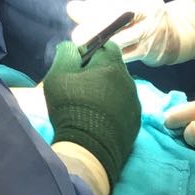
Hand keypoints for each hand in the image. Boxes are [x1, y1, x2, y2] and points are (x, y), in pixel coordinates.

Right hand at [43, 42, 139, 187]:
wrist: (88, 149)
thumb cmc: (71, 106)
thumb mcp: (58, 74)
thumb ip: (66, 53)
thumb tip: (73, 46)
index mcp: (112, 65)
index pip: (107, 45)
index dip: (91, 51)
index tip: (78, 64)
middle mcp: (129, 81)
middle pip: (113, 67)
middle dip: (98, 72)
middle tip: (80, 85)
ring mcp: (135, 104)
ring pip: (119, 88)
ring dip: (106, 91)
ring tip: (89, 105)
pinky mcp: (136, 124)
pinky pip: (124, 108)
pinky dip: (113, 109)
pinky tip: (98, 119)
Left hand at [68, 0, 194, 66]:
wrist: (173, 35)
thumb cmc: (138, 13)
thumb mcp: (122, 0)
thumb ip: (98, 2)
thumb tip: (72, 9)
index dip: (94, 4)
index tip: (75, 12)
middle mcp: (150, 9)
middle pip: (120, 16)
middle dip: (94, 26)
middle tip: (76, 36)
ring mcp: (151, 31)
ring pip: (121, 38)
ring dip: (99, 44)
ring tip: (82, 47)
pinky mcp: (149, 51)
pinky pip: (125, 54)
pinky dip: (108, 55)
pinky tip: (95, 56)